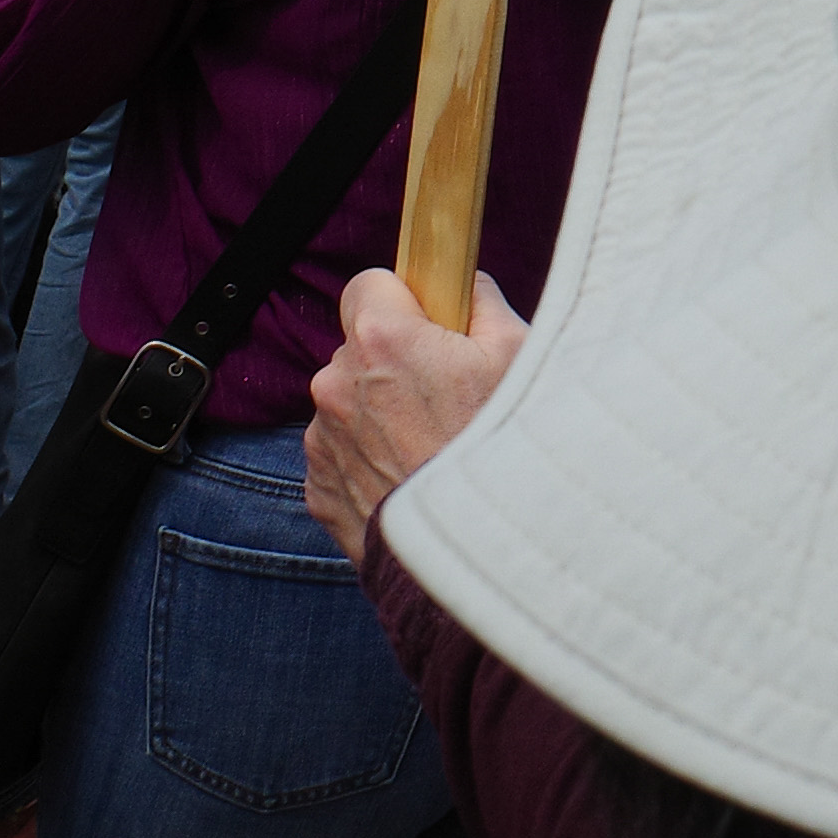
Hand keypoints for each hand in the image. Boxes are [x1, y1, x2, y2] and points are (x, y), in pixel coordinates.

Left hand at [303, 264, 524, 563]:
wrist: (479, 552)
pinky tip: (412, 479)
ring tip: (433, 447)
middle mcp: (337, 384)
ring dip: (380, 415)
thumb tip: (465, 287)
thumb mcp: (519, 352)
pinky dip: (370, 461)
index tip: (428, 322)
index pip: (367, 285)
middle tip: (446, 395)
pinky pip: (343, 455)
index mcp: (382, 339)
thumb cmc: (503, 445)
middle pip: (360, 349)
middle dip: (395, 362)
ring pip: (349, 405)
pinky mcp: (318, 490)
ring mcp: (322, 441)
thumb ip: (483, 302)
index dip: (401, 299)